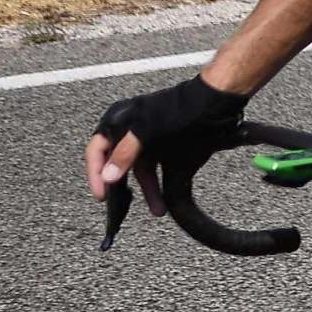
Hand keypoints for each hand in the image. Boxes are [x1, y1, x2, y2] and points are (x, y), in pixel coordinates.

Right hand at [86, 74, 246, 215]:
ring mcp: (150, 140)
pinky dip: (161, 186)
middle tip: (123, 209)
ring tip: (158, 210)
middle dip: (123, 187)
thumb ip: (126, 153)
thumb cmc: (179, 109)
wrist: (215, 101)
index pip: (97, 151)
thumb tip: (108, 177)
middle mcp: (130, 132)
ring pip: (142, 171)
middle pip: (119, 164)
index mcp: (118, 122)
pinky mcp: (168, 148)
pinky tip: (164, 201)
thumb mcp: (148, 130)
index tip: (101, 196)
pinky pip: (159, 171)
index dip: (96, 174)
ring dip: (148, 191)